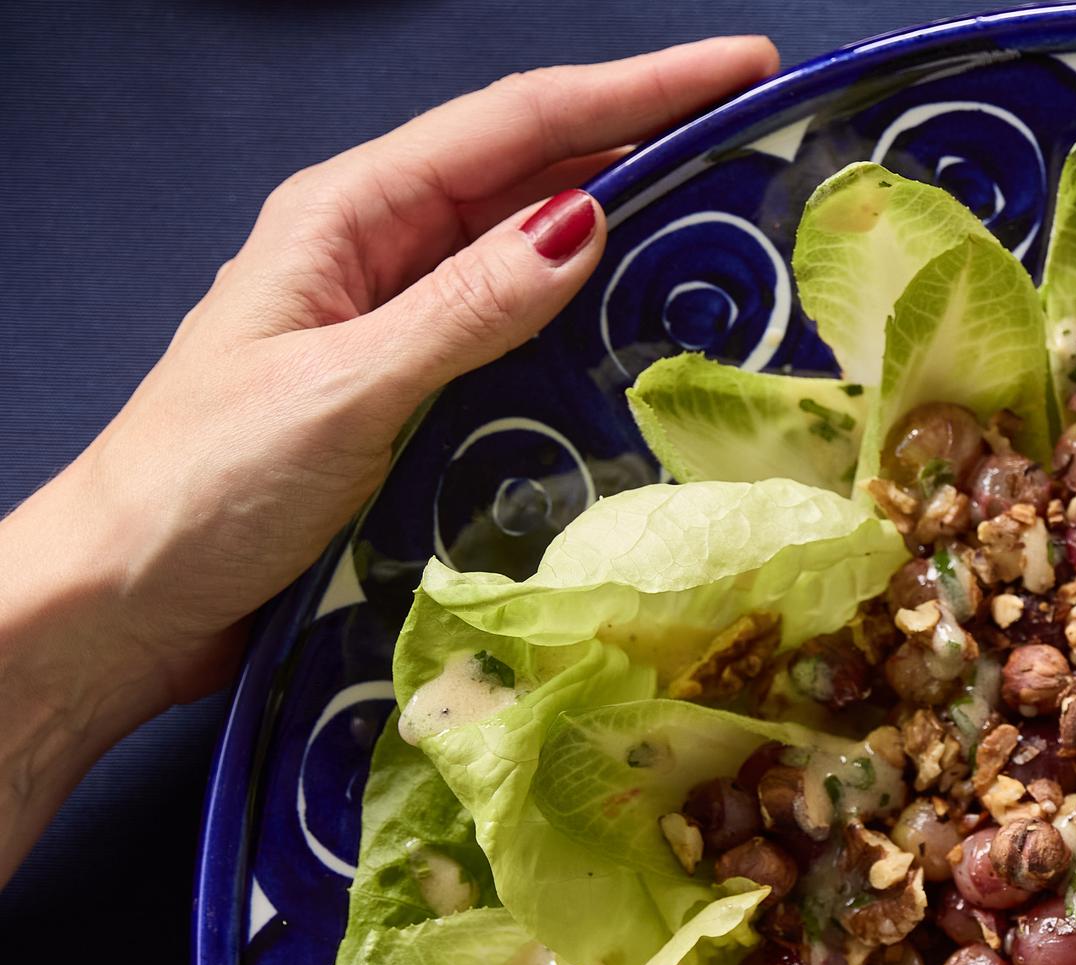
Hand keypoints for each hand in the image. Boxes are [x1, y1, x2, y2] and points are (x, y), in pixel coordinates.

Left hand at [0, 36, 777, 881]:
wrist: (129, 602)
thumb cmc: (207, 489)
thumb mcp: (346, 390)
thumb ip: (465, 310)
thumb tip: (583, 223)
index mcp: (347, 216)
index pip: (517, 122)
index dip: (637, 88)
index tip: (743, 67)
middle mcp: (377, 253)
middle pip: (533, 170)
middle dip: (647, 140)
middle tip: (762, 134)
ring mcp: (397, 323)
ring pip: (531, 250)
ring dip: (628, 228)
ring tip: (733, 221)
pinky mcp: (413, 395)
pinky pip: (519, 332)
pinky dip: (589, 316)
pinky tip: (648, 329)